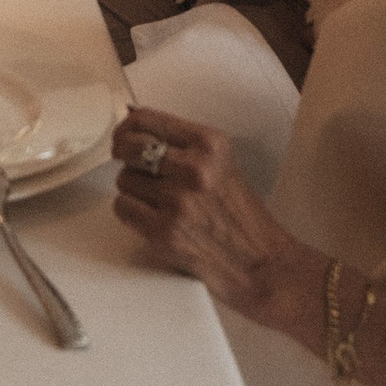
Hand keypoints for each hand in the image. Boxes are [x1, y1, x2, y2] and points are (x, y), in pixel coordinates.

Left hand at [111, 109, 317, 330]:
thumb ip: (183, 144)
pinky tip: (151, 218)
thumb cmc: (241, 216)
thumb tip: (132, 122)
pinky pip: (123, 208)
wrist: (262, 265)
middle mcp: (194, 169)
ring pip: (124, 179)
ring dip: (133, 190)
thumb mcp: (221, 164)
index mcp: (210, 144)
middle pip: (129, 148)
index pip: (148, 120)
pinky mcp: (164, 232)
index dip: (127, 128)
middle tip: (134, 168)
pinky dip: (131, 213)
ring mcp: (178, 202)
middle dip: (125, 157)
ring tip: (157, 202)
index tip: (123, 137)